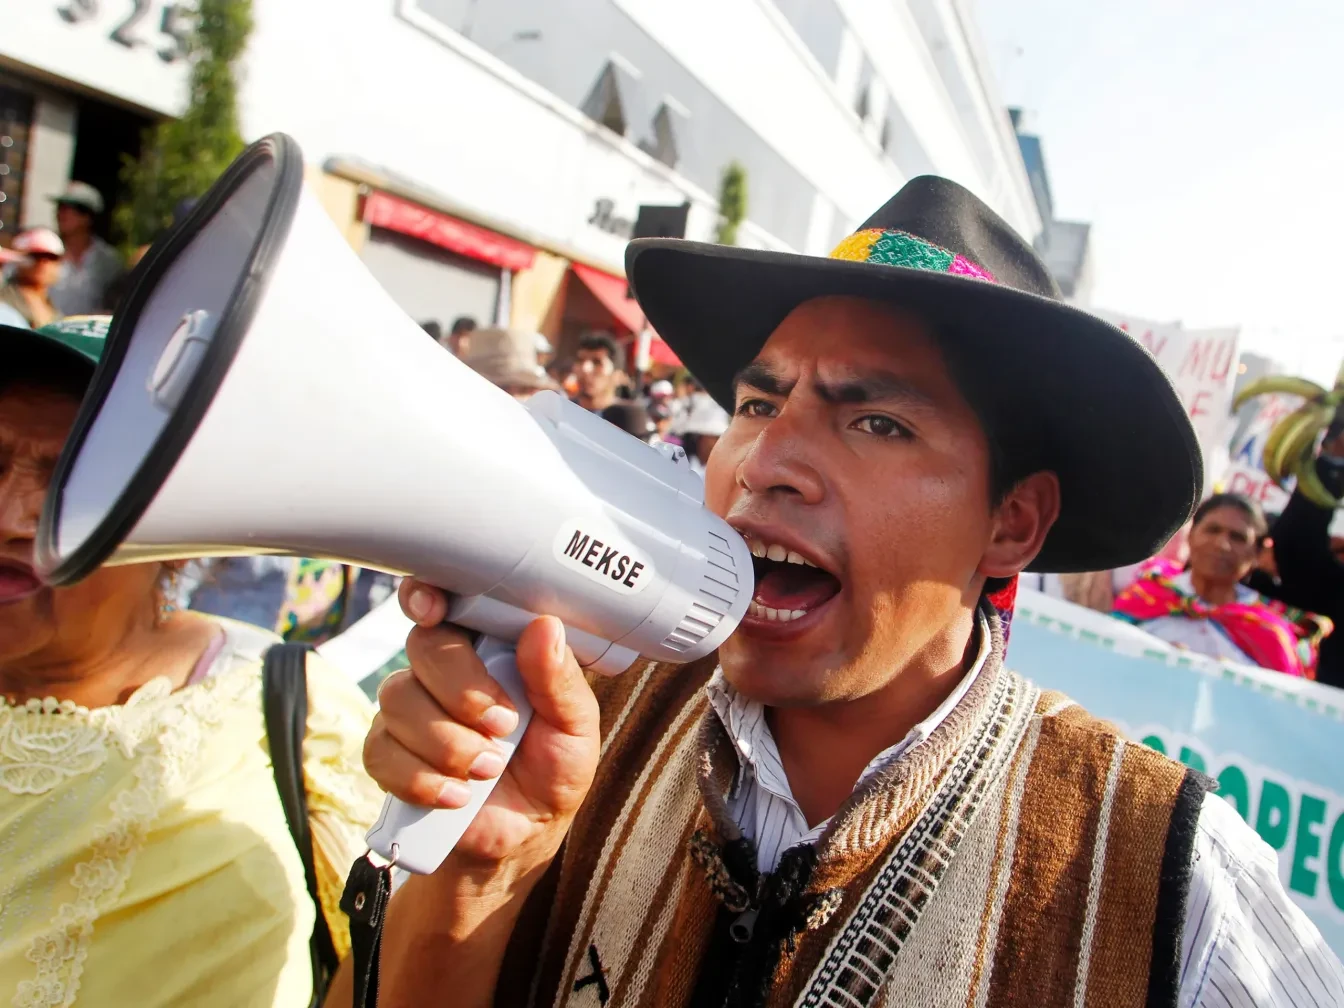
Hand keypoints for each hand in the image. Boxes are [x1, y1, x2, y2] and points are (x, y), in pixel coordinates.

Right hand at [364, 580, 600, 866]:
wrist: (524, 835)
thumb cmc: (553, 767)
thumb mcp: (575, 725)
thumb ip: (559, 679)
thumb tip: (544, 626)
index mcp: (490, 646)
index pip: (446, 599)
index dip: (427, 594)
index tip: (432, 610)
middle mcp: (444, 669)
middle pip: (424, 646)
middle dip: (461, 690)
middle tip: (502, 725)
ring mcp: (410, 709)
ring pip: (399, 699)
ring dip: (447, 743)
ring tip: (488, 770)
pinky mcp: (388, 753)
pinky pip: (381, 751)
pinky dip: (421, 778)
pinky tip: (455, 796)